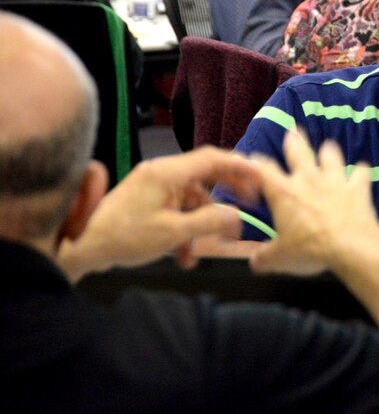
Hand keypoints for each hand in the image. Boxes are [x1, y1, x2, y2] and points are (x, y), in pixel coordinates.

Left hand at [62, 147, 261, 280]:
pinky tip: (182, 256)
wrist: (80, 248)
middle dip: (228, 191)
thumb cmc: (123, 238)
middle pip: (206, 174)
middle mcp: (161, 173)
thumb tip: (237, 217)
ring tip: (203, 251)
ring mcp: (153, 186)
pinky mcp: (146, 201)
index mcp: (167, 173)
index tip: (261, 177)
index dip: (241, 166)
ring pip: (192, 198)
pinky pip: (176, 209)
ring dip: (202, 223)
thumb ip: (209, 222)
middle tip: (250, 203)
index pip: (213, 159)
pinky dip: (185, 229)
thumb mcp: (172, 233)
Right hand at [250, 132, 378, 275]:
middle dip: (295, 140)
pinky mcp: (358, 188)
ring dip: (329, 151)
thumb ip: (264, 257)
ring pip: (331, 156)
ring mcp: (335, 181)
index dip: (256, 163)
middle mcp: (308, 180)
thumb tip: (254, 262)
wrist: (350, 246)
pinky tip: (362, 170)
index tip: (253, 158)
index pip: (264, 170)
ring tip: (328, 146)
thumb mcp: (280, 259)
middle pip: (299, 152)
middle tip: (294, 130)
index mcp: (284, 193)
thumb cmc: (310, 249)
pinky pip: (361, 173)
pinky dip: (361, 172)